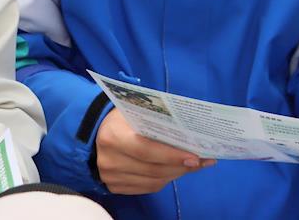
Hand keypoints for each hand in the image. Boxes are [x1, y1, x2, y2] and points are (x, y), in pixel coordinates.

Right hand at [96, 108, 215, 193]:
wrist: (96, 131)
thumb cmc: (123, 117)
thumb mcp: (136, 109)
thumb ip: (158, 119)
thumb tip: (191, 128)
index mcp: (113, 136)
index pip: (147, 150)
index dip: (172, 155)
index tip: (195, 157)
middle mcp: (109, 160)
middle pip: (153, 169)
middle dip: (181, 166)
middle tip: (202, 161)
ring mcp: (110, 177)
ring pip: (152, 182)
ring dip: (176, 174)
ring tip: (194, 165)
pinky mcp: (114, 187)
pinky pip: (146, 188)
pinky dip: (165, 180)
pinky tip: (177, 170)